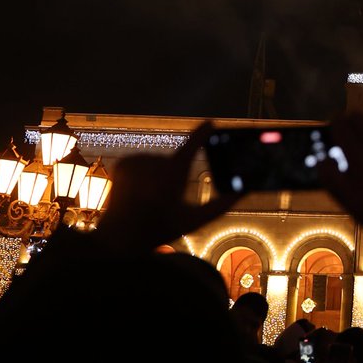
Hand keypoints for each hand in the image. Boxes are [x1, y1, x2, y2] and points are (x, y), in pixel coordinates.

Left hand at [96, 121, 237, 254]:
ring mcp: (138, 161)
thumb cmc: (159, 229)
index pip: (193, 145)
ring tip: (148, 196)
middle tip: (165, 197)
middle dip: (173, 174)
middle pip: (173, 161)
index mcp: (174, 174)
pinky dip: (141, 173)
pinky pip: (141, 161)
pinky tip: (135, 190)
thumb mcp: (193, 221)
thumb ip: (220, 206)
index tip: (211, 124)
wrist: (119, 238)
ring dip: (156, 175)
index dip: (203, 133)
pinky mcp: (124, 162)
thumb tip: (242, 192)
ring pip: (156, 161)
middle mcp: (155, 162)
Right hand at [319, 97, 362, 257]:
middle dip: (339, 128)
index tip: (323, 155)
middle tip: (335, 118)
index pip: (329, 175)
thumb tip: (348, 176)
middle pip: (348, 146)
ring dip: (359, 119)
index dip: (324, 162)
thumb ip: (359, 199)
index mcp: (355, 203)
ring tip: (353, 113)